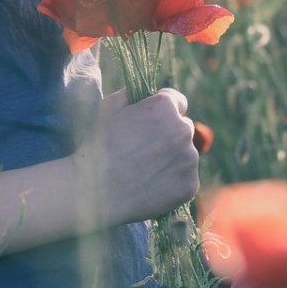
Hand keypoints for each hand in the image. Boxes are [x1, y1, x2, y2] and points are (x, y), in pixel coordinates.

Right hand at [76, 86, 198, 224]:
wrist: (96, 193)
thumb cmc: (97, 148)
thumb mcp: (108, 109)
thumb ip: (130, 95)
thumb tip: (144, 94)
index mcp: (164, 107)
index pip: (178, 101)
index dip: (163, 111)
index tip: (152, 123)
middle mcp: (183, 129)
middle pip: (183, 127)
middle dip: (169, 135)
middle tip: (144, 150)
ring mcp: (189, 159)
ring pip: (185, 154)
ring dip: (171, 159)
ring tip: (143, 171)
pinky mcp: (190, 184)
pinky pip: (185, 178)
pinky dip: (172, 182)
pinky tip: (150, 186)